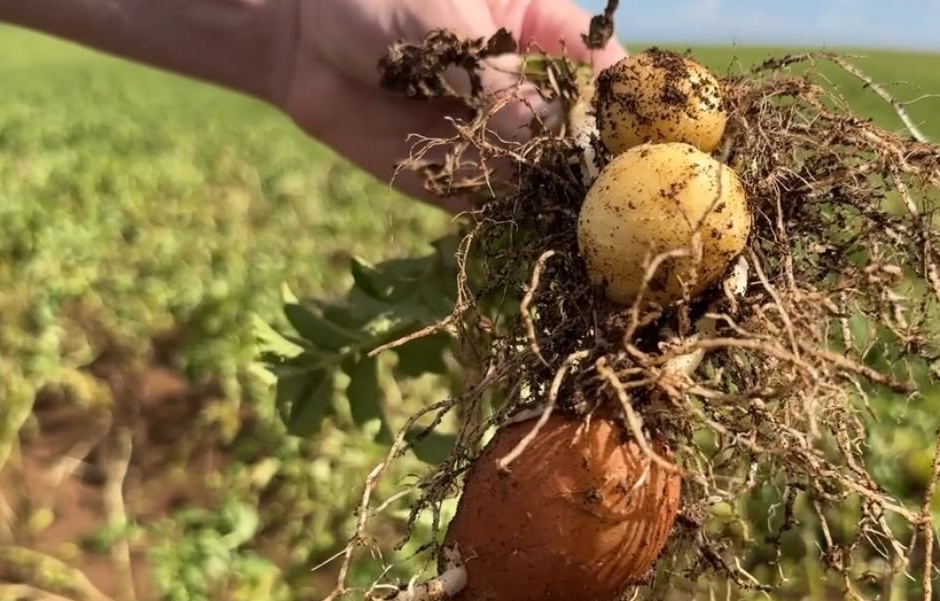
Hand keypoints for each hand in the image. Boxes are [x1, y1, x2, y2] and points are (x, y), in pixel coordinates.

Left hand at [274, 0, 626, 209]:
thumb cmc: (374, 0)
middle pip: (581, 138)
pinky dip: (508, 223)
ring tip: (572, 230)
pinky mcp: (457, 177)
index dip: (626, 109)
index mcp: (543, 33)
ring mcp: (496, 140)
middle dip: (594, 171)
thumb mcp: (440, 27)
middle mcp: (530, 92)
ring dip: (554, 205)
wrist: (297, 37)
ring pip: (542, 180)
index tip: (642, 143)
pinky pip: (492, 206)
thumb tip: (558, 138)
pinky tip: (526, 237)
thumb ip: (496, 82)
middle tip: (609, 204)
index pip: (606, 74)